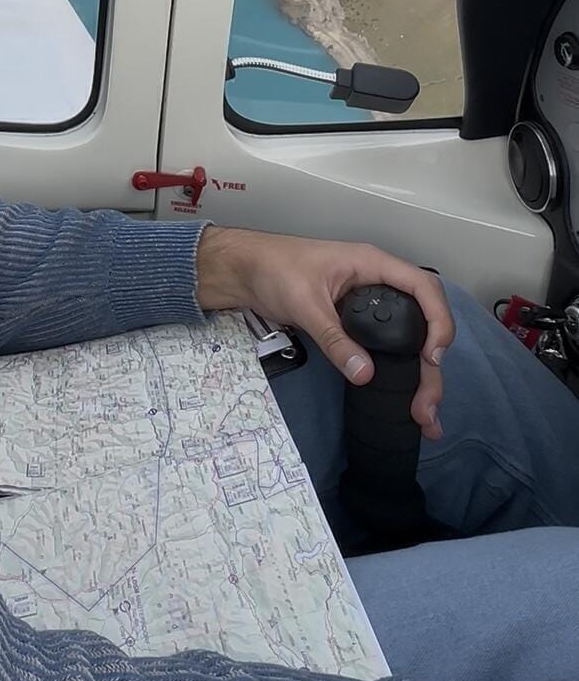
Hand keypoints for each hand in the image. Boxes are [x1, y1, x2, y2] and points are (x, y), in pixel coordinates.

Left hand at [196, 225, 453, 440]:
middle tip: (426, 407)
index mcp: (372, 265)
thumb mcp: (305, 304)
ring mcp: (369, 305)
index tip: (432, 357)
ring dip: (419, 376)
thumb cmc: (273, 270)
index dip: (438, 320)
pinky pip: (387, 345)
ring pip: (409, 339)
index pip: (424, 287)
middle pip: (422, 322)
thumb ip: (334, 338)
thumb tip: (365, 374)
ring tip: (424, 416)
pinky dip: (399, 372)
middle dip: (431, 366)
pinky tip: (405, 399)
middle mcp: (378, 284)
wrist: (242, 270)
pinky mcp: (356, 323)